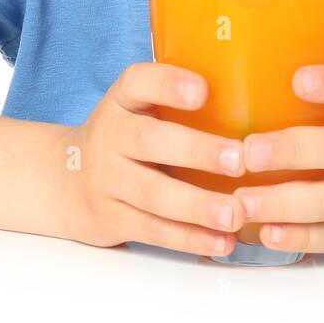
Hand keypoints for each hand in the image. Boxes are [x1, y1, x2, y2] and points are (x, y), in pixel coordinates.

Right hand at [54, 62, 246, 258]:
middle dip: (197, 151)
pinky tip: (222, 240)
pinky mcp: (111, 219)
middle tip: (240, 160)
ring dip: (198, 206)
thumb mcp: (138, 109)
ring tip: (236, 212)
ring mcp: (106, 180)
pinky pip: (152, 229)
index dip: (168, 83)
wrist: (65, 182)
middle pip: (149, 141)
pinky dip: (189, 238)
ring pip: (152, 194)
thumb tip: (258, 93)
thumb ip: (176, 102)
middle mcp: (109, 136)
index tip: (203, 90)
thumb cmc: (125, 138)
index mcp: (121, 101)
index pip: (138, 82)